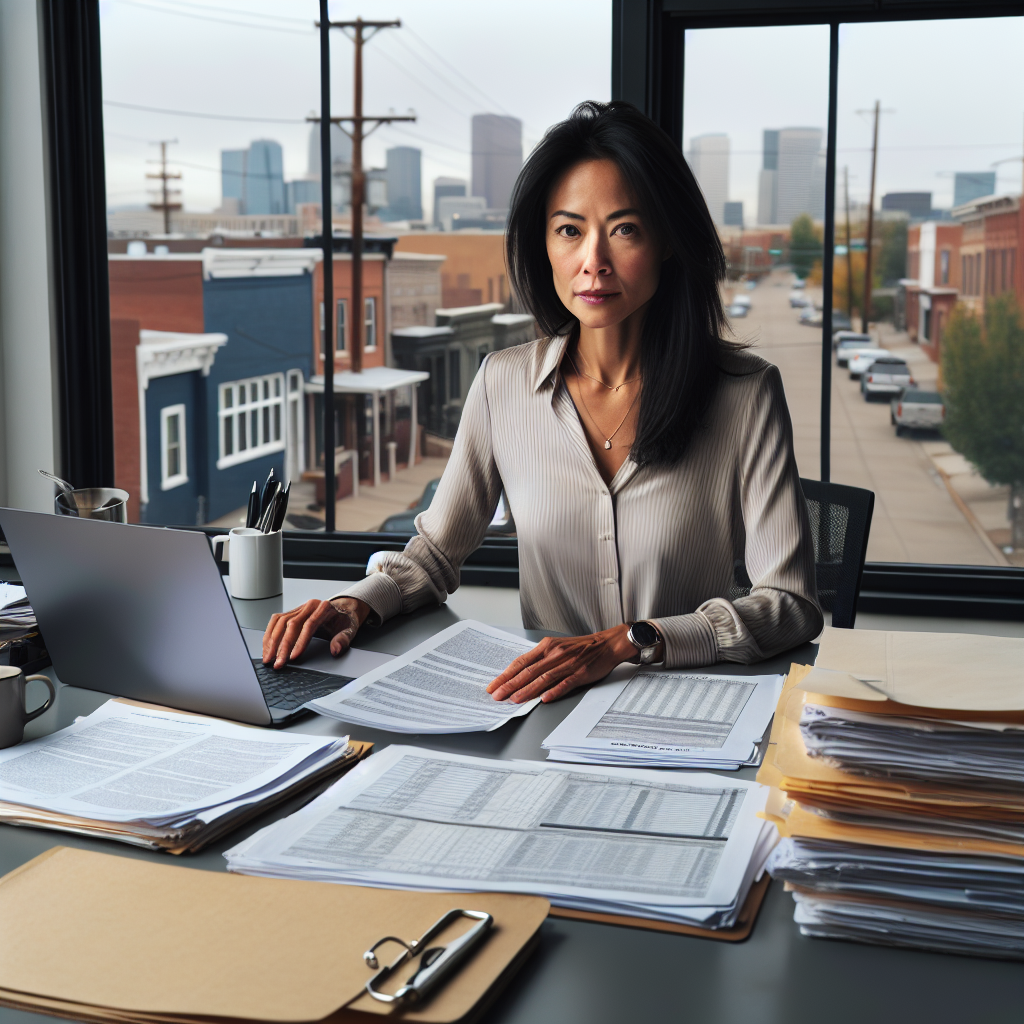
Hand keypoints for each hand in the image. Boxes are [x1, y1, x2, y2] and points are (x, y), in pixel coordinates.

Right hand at [262, 597, 370, 668]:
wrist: (344, 609)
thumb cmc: (345, 619)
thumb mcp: (350, 629)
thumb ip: (343, 639)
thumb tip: (335, 650)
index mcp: (323, 607)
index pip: (308, 625)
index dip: (299, 642)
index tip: (293, 657)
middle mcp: (309, 606)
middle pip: (291, 624)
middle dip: (282, 646)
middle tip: (277, 663)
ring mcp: (299, 608)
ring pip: (280, 622)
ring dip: (272, 641)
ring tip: (268, 658)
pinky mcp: (292, 612)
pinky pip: (276, 621)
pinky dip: (269, 634)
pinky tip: (267, 647)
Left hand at [486, 625, 638, 703]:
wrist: (606, 644)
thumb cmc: (580, 647)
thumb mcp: (556, 647)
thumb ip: (540, 659)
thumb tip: (520, 674)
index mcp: (546, 647)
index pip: (521, 662)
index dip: (506, 675)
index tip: (493, 685)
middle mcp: (555, 654)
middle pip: (528, 671)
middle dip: (510, 684)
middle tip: (497, 695)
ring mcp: (568, 664)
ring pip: (543, 678)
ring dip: (528, 690)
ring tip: (515, 699)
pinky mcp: (581, 673)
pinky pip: (565, 683)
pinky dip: (554, 690)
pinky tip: (544, 698)